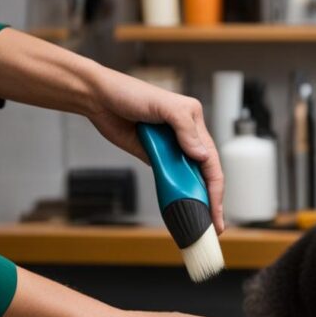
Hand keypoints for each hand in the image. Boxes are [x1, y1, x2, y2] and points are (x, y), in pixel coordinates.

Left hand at [85, 66, 224, 232]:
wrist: (98, 98)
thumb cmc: (130, 93)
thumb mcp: (165, 106)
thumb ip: (186, 130)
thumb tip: (202, 156)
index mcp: (194, 122)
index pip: (212, 160)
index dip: (216, 186)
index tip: (217, 209)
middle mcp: (186, 137)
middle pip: (204, 172)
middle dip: (210, 198)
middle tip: (214, 223)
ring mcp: (169, 148)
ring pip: (187, 176)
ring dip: (194, 197)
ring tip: (200, 219)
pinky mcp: (153, 156)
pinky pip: (169, 176)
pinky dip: (176, 191)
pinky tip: (181, 204)